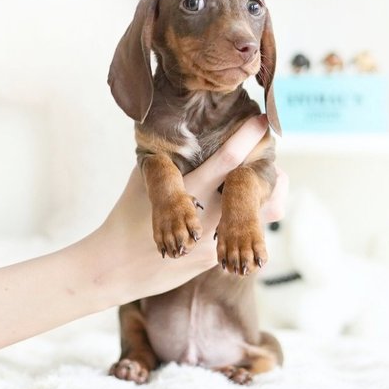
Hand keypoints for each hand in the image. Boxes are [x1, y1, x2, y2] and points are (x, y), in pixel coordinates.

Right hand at [91, 117, 287, 302]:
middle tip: (270, 153)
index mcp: (190, 190)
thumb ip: (165, 157)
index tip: (262, 121)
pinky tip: (240, 207)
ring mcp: (214, 241)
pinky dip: (247, 217)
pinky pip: (242, 235)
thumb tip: (179, 132)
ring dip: (267, 195)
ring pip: (260, 217)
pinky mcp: (214, 259)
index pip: (227, 160)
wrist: (118, 267)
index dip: (247, 138)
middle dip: (271, 169)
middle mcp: (208, 215)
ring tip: (266, 180)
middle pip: (257, 191)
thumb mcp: (142, 180)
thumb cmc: (127, 216)